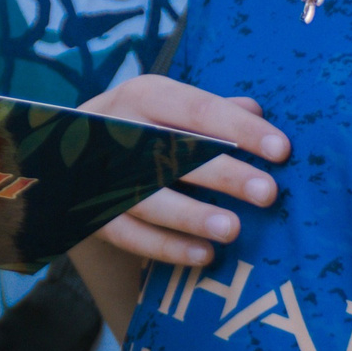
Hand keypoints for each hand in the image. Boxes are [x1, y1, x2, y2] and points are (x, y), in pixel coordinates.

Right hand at [84, 74, 288, 268]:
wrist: (69, 150)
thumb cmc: (141, 126)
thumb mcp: (169, 105)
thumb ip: (212, 112)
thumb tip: (257, 113)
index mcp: (143, 95)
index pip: (197, 109)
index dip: (240, 130)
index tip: (282, 150)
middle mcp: (117, 127)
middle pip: (174, 152)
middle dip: (224, 174)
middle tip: (267, 193)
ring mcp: (100, 171)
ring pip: (147, 196)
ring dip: (192, 215)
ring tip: (234, 230)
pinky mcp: (90, 212)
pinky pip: (128, 234)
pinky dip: (166, 247)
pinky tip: (203, 256)